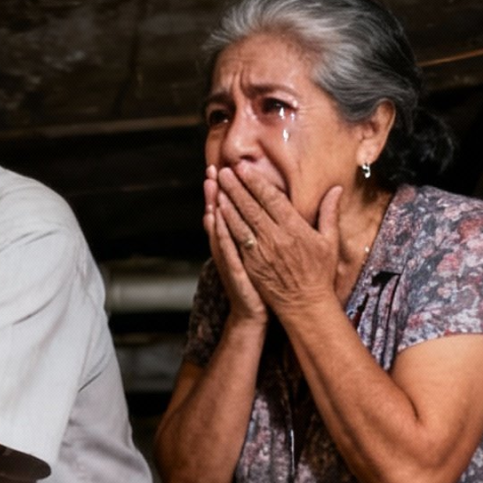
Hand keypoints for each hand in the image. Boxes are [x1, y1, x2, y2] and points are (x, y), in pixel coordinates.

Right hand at [203, 164, 266, 328]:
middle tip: (212, 169)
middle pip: (223, 214)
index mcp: (242, 241)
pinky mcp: (232, 269)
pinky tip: (214, 217)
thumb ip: (265, 233)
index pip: (234, 211)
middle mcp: (231, 247)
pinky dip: (218, 231)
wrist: (254, 314)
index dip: (231, 190)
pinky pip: (223, 247)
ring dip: (213, 205)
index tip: (229, 168)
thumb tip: (273, 213)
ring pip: (220, 227)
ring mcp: (229, 257)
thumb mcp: (264, 256)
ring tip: (210, 185)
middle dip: (218, 191)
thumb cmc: (264, 286)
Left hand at [216, 163, 340, 318]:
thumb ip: (329, 214)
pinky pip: (236, 242)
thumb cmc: (320, 274)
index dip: (256, 182)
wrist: (305, 306)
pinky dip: (226, 227)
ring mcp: (261, 253)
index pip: (271, 200)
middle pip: (252, 208)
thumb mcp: (330, 242)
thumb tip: (335, 188)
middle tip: (225, 171)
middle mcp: (276, 239)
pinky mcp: (251, 266)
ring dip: (228, 204)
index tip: (244, 168)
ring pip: (240, 223)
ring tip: (217, 187)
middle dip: (237, 188)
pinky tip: (217, 215)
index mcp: (295, 229)